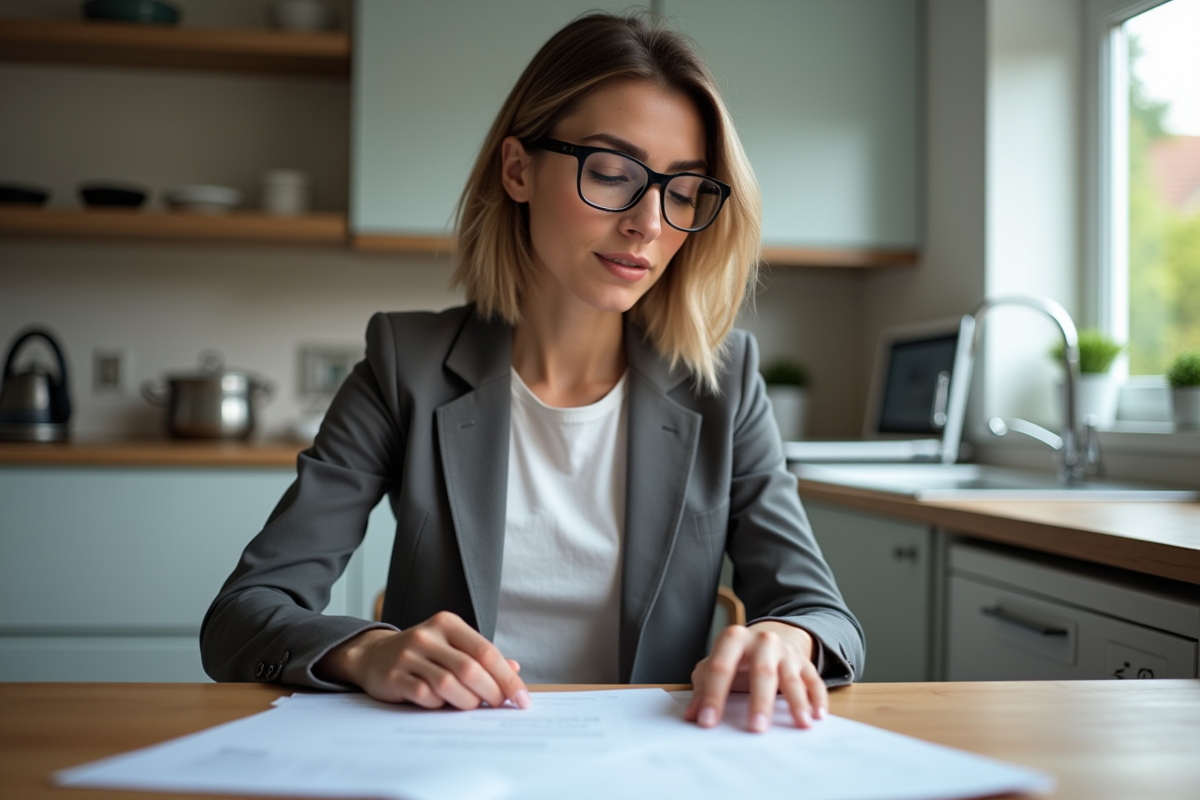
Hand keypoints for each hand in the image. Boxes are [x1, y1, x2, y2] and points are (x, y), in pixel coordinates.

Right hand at [314, 611, 530, 710]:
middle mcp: (428, 635)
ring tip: (472, 706)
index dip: (507, 678)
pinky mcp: (393, 676)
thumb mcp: (451, 646)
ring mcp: (408, 655)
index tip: (522, 700)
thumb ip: (480, 657)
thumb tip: (514, 669)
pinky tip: (441, 705)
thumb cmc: (422, 654)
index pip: (486, 652)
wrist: (372, 655)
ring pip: (448, 683)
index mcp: (448, 624)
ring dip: (467, 701)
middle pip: (470, 668)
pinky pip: (424, 695)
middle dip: (491, 692)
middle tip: (498, 706)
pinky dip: (438, 705)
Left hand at [684, 621, 826, 732]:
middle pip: (762, 671)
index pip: (721, 667)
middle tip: (757, 727)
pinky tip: (818, 716)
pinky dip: (817, 698)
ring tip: (800, 724)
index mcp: (733, 639)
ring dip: (797, 702)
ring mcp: (786, 652)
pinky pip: (814, 681)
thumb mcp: (715, 665)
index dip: (713, 696)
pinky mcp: (804, 663)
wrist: (768, 638)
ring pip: (792, 677)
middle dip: (760, 701)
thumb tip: (692, 716)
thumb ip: (703, 687)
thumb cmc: (736, 658)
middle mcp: (762, 641)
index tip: (708, 722)